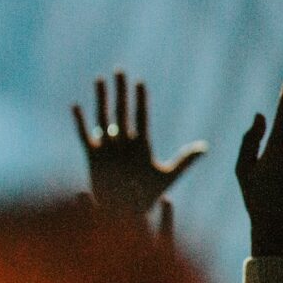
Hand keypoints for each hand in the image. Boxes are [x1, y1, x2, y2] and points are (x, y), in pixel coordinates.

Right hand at [72, 72, 207, 213]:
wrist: (126, 212)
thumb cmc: (148, 196)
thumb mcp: (168, 176)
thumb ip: (185, 160)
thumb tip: (205, 147)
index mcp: (142, 144)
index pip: (141, 116)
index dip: (140, 99)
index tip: (140, 82)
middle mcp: (124, 142)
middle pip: (122, 111)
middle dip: (121, 91)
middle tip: (120, 70)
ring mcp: (108, 148)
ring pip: (104, 117)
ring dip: (102, 99)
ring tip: (100, 80)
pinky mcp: (93, 157)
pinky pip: (85, 136)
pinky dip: (80, 122)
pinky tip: (76, 106)